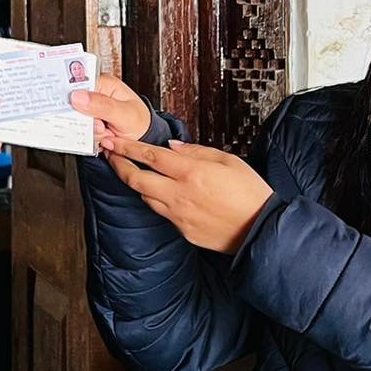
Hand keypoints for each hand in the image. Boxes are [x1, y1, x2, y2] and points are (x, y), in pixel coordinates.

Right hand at [70, 75, 153, 146]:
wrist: (143, 140)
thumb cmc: (139, 122)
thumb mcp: (124, 113)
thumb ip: (102, 105)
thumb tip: (77, 96)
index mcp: (104, 83)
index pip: (78, 85)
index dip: (75, 98)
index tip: (84, 112)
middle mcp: (95, 94)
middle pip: (74, 106)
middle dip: (87, 121)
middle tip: (103, 125)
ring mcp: (90, 110)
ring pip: (76, 121)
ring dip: (92, 131)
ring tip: (109, 130)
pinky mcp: (88, 123)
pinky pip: (80, 131)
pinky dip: (92, 137)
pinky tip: (105, 135)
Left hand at [104, 137, 273, 254]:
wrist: (259, 229)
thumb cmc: (249, 193)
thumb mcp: (228, 160)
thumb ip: (197, 151)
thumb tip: (174, 147)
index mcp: (192, 172)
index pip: (150, 156)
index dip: (128, 147)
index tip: (114, 141)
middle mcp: (180, 194)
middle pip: (137, 178)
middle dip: (119, 165)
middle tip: (110, 155)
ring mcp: (178, 214)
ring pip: (145, 196)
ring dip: (135, 183)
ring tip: (131, 171)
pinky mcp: (182, 229)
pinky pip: (161, 212)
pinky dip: (155, 199)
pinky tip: (158, 192)